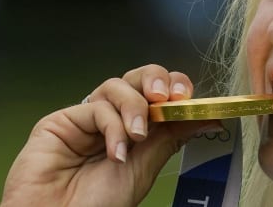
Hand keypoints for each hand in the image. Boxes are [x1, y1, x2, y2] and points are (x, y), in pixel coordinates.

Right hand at [1, 64, 221, 206]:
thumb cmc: (98, 204)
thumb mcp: (145, 168)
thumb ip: (172, 137)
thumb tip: (210, 117)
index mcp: (136, 129)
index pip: (159, 94)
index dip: (175, 88)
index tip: (188, 99)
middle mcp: (113, 119)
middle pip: (138, 78)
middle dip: (156, 80)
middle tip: (165, 98)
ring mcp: (87, 118)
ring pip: (118, 85)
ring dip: (135, 106)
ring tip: (137, 136)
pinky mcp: (62, 120)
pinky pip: (96, 106)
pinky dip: (112, 125)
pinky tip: (115, 152)